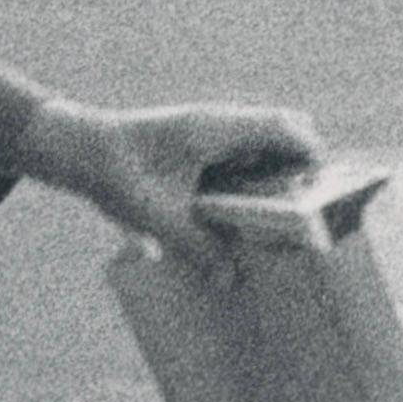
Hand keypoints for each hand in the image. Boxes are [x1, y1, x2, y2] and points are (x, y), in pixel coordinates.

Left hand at [21, 98, 323, 267]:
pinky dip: (253, 175)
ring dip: (277, 172)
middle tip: (304, 211)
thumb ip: (196, 247)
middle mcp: (219, 121)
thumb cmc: (116, 173)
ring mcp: (210, 129)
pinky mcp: (198, 142)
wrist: (78, 149)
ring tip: (280, 217)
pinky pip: (241, 153)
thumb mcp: (156, 215)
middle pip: (286, 131)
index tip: (324, 193)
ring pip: (264, 142)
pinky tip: (243, 213)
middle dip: (302, 168)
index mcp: (218, 128)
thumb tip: (230, 281)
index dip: (315, 157)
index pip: (289, 127)